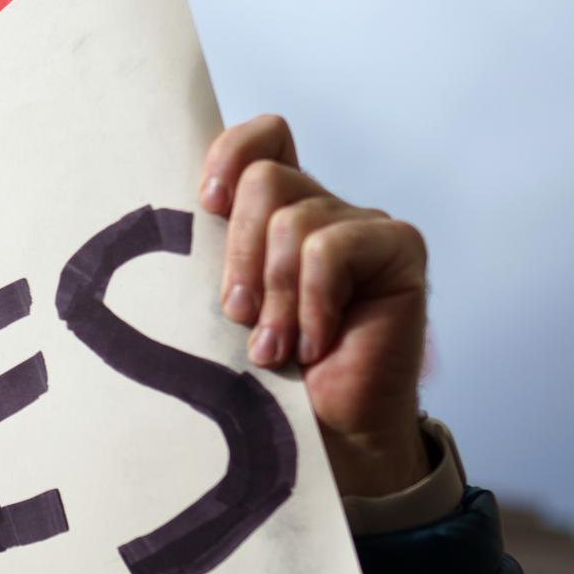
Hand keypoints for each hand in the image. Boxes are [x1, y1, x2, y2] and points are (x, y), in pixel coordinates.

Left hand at [199, 115, 430, 498]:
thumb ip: (213, 256)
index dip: (230, 153)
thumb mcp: (228, 307)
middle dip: (240, 254)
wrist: (329, 436)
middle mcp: (323, 207)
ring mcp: (363, 224)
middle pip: (265, 180)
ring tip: (274, 348)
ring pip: (293, 221)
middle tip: (238, 317)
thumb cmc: (271, 379)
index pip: (263, 137)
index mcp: (277, 212)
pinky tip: (314, 346)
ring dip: (276, 296)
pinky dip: (311, 304)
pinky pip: (332, 249)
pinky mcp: (398, 248)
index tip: (204, 204)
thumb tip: (175, 217)